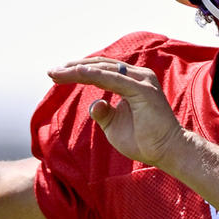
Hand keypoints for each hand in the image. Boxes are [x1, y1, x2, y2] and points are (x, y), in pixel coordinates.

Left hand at [47, 57, 187, 166]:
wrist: (167, 152)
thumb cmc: (144, 141)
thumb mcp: (114, 126)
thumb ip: (103, 113)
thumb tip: (94, 102)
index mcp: (132, 82)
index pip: (101, 70)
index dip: (78, 70)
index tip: (56, 75)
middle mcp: (138, 76)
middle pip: (100, 65)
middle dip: (74, 67)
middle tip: (51, 72)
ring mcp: (142, 81)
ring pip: (104, 69)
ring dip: (78, 69)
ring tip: (58, 73)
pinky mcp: (143, 90)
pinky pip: (113, 79)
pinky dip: (94, 75)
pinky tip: (77, 74)